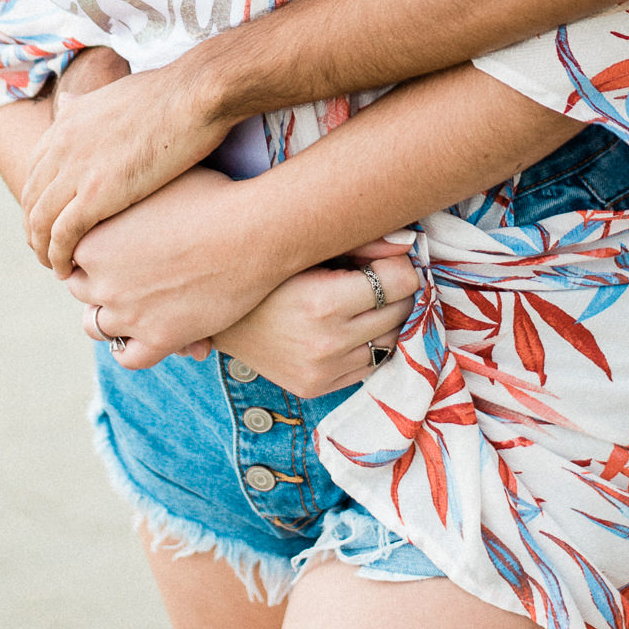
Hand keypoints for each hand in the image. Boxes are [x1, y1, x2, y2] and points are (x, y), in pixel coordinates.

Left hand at [22, 59, 232, 274]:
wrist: (196, 94)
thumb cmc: (174, 93)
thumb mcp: (115, 92)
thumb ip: (87, 104)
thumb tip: (70, 102)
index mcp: (68, 120)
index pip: (34, 170)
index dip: (37, 199)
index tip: (49, 218)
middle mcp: (63, 145)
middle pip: (31, 198)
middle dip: (34, 228)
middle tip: (47, 249)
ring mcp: (77, 169)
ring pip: (40, 221)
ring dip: (42, 248)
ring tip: (55, 265)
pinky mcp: (96, 194)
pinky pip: (62, 234)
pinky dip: (59, 255)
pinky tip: (67, 269)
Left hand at [66, 167, 274, 362]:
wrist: (253, 231)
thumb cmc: (214, 195)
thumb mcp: (162, 181)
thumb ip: (132, 191)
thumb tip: (123, 178)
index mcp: (92, 239)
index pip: (72, 252)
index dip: (93, 247)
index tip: (112, 243)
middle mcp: (101, 280)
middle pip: (81, 288)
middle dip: (99, 281)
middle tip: (125, 271)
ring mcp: (127, 314)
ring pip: (96, 326)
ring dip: (110, 316)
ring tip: (133, 304)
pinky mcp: (158, 340)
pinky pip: (128, 356)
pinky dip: (132, 348)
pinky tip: (148, 332)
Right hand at [86, 252, 420, 390]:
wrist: (216, 312)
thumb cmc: (264, 268)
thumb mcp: (307, 247)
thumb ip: (362, 241)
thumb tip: (412, 241)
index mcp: (321, 303)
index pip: (398, 282)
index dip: (397, 264)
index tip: (385, 255)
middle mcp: (325, 344)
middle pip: (398, 311)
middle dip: (396, 288)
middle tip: (378, 271)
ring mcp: (321, 371)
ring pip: (389, 340)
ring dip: (386, 317)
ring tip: (366, 296)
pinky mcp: (317, 387)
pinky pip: (370, 365)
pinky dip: (370, 343)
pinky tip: (352, 322)